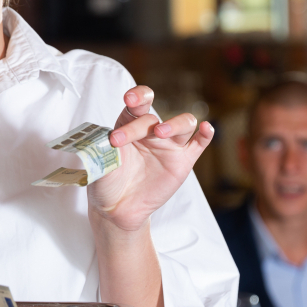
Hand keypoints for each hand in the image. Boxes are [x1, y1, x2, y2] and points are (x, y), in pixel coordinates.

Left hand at [87, 85, 214, 231]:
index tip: (129, 99)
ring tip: (160, 132)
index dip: (137, 97)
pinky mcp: (183, 161)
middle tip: (119, 140)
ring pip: (183, 123)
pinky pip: (199, 144)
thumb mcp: (99, 164)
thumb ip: (103, 150)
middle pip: (153, 117)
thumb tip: (104, 143)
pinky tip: (207, 128)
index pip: (138, 105)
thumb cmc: (107, 182)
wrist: (117, 209)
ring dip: (174, 124)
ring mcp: (169, 146)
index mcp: (130, 125)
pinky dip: (206, 134)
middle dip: (136, 127)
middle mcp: (151, 131)